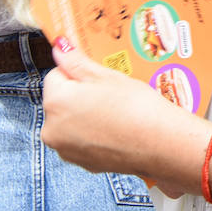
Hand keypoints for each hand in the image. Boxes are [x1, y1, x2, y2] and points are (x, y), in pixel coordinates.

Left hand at [42, 38, 209, 196]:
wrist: (160, 143)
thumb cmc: (136, 107)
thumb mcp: (107, 76)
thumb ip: (77, 62)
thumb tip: (59, 47)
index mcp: (56, 102)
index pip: (56, 75)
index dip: (79, 73)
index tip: (100, 77)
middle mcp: (51, 129)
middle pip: (61, 101)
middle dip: (81, 95)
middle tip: (112, 94)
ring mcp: (65, 149)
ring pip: (71, 121)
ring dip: (87, 115)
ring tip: (117, 113)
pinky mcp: (80, 163)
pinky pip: (82, 140)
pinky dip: (95, 134)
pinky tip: (117, 129)